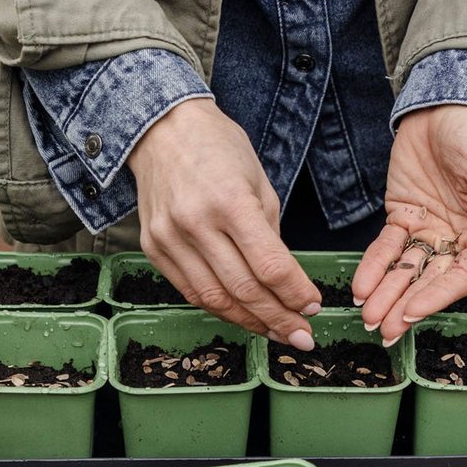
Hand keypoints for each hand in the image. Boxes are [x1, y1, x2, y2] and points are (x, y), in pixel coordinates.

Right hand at [128, 98, 320, 345]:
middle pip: (244, 289)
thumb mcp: (259, 181)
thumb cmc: (218, 148)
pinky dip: (219, 309)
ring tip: (277, 333)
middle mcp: (196, 224)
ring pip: (215, 299)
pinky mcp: (153, 248)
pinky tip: (243, 315)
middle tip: (303, 336)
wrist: (162, 129)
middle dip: (279, 319)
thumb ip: (271, 233)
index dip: (295, 293)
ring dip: (250, 322)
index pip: (270, 265)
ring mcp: (169, 239)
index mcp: (230, 202)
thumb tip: (286, 281)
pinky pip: (190, 291)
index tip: (313, 306)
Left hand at [352, 105, 466, 345]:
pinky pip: (386, 248)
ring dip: (386, 294)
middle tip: (383, 331)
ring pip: (405, 270)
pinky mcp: (402, 216)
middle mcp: (455, 239)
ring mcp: (427, 229)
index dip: (435, 298)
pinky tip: (361, 288)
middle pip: (428, 281)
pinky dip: (373, 267)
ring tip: (368, 317)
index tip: (411, 315)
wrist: (445, 102)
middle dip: (404, 306)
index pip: (459, 278)